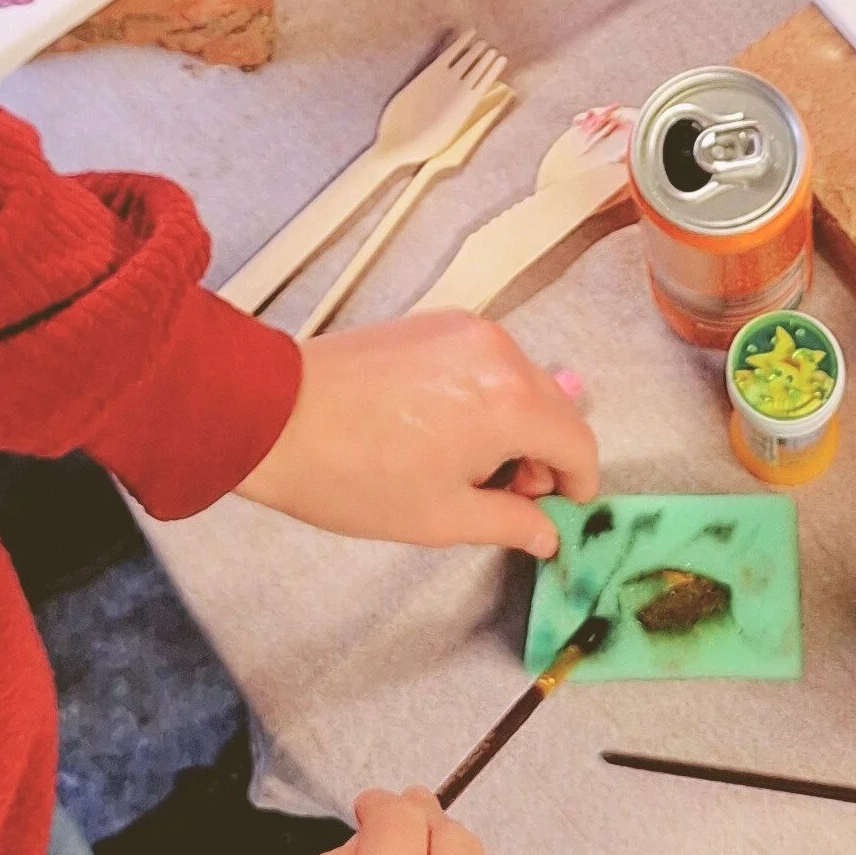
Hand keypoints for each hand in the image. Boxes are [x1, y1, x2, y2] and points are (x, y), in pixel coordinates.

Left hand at [238, 315, 597, 556]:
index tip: (552, 515)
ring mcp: (468, 329)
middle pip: (557, 408)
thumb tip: (548, 533)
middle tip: (504, 498)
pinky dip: (489, 395)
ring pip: (524, 382)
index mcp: (513, 402)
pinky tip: (447, 428)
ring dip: (517, 425)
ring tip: (468, 465)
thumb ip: (511, 523)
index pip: (579, 443)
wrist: (276, 416)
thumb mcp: (443, 518)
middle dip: (545, 457)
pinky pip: (489, 362)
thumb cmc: (358, 476)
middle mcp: (502, 352)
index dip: (577, 486)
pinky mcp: (437, 321)